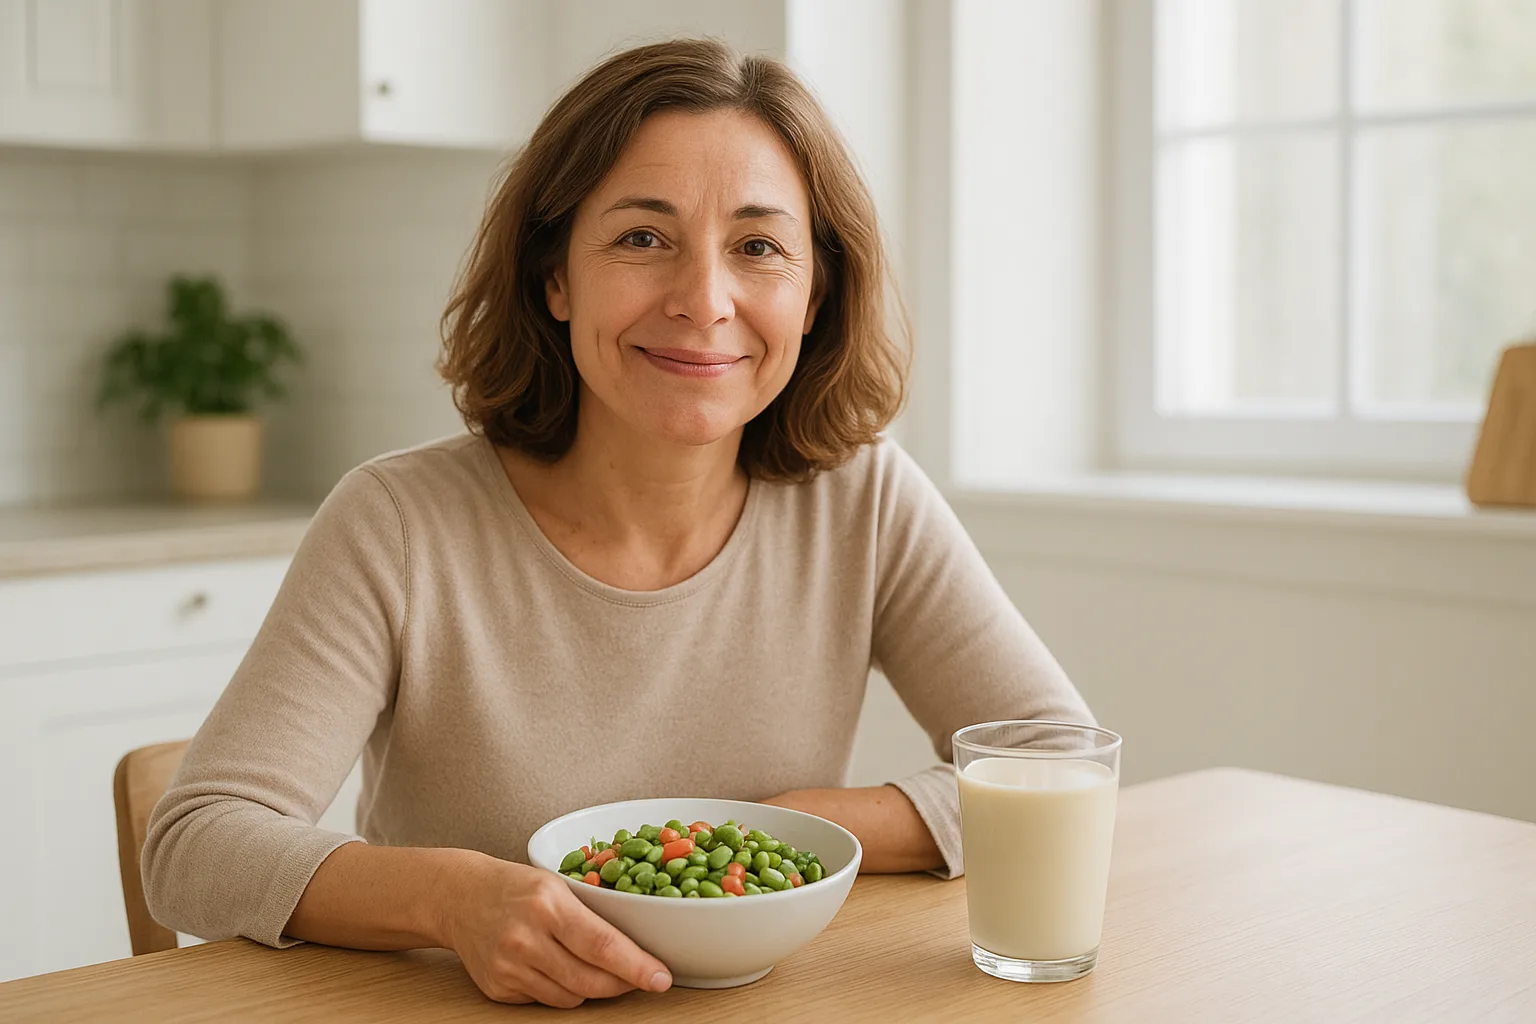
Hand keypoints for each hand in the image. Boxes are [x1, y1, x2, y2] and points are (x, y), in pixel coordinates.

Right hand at [441, 855, 672, 1006]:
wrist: (459, 896)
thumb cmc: (515, 886)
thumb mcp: (557, 885)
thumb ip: (591, 916)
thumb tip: (638, 947)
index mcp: (548, 905)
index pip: (603, 946)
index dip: (637, 967)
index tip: (661, 978)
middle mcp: (526, 939)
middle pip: (590, 980)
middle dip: (623, 984)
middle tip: (642, 978)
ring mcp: (509, 967)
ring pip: (571, 998)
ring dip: (592, 988)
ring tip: (595, 968)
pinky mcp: (498, 988)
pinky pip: (545, 1002)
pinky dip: (561, 990)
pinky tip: (557, 968)